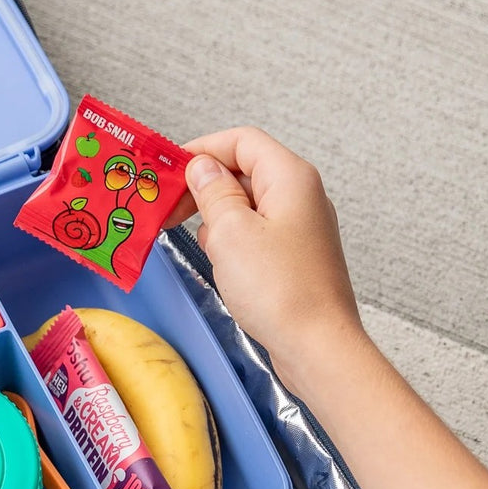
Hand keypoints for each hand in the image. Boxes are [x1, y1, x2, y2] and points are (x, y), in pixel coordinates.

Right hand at [167, 127, 363, 373]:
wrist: (317, 347)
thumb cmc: (282, 292)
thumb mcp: (230, 231)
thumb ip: (213, 192)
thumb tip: (202, 168)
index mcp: (291, 178)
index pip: (242, 141)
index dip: (202, 150)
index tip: (170, 171)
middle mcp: (301, 197)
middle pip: (244, 172)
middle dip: (205, 188)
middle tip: (171, 209)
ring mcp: (300, 229)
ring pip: (248, 207)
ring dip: (218, 221)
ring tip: (206, 247)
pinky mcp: (295, 258)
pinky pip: (256, 236)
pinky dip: (233, 245)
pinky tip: (223, 268)